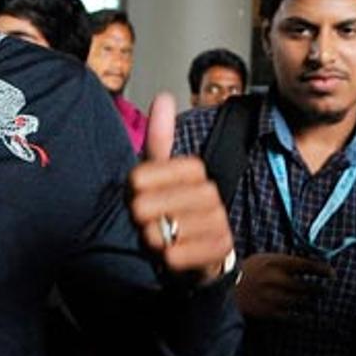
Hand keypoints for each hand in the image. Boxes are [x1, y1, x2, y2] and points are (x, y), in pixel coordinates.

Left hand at [127, 93, 233, 282]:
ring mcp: (219, 221)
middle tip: (144, 221)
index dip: (134, 187)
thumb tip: (164, 97)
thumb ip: (159, 139)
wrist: (194, 253)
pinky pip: (178, 255)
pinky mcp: (221, 250)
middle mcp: (211, 192)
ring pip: (165, 230)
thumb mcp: (157, 174)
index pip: (145, 174)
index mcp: (193, 169)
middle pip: (152, 204)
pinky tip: (169, 255)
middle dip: (140, 216)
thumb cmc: (169, 210)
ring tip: (157, 237)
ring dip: (152, 238)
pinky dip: (167, 258)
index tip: (134, 194)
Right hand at [233, 253, 331, 319]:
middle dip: (318, 288)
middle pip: (306, 285)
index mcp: (274, 263)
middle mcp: (276, 279)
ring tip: (314, 301)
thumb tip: (307, 266)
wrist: (224, 288)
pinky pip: (291, 316)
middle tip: (324, 290)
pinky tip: (307, 316)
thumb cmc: (245, 271)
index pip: (305, 265)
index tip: (332, 274)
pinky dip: (301, 316)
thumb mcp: (263, 259)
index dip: (321, 270)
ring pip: (300, 301)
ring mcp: (272, 296)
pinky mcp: (267, 311)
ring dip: (309, 301)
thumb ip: (283, 262)